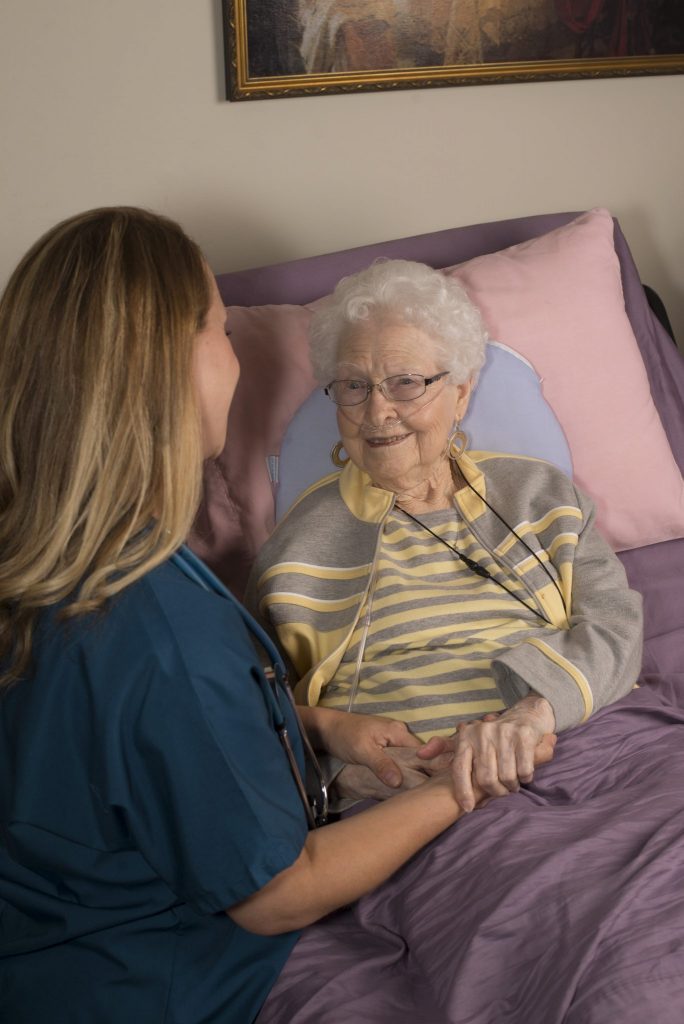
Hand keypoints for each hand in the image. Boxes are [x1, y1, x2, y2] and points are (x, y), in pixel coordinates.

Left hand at [333, 743, 455, 800]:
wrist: (327, 728)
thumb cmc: (344, 735)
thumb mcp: (361, 750)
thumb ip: (380, 764)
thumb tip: (399, 782)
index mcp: (399, 733)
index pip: (424, 753)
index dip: (431, 771)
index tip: (436, 790)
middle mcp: (401, 735)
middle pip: (421, 758)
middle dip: (426, 774)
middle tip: (432, 797)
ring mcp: (394, 741)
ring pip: (411, 761)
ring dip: (414, 775)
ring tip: (421, 797)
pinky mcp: (386, 748)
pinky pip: (401, 762)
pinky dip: (404, 773)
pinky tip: (405, 789)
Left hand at [417, 695, 556, 811]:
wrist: (526, 714)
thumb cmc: (493, 734)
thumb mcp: (467, 738)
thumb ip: (443, 747)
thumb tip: (420, 754)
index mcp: (466, 737)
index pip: (460, 769)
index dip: (463, 791)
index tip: (467, 808)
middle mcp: (482, 733)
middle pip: (485, 779)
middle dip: (495, 791)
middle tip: (501, 791)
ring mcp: (504, 733)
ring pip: (506, 777)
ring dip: (512, 786)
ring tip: (512, 783)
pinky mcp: (523, 736)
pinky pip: (524, 770)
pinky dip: (526, 778)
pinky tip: (524, 774)